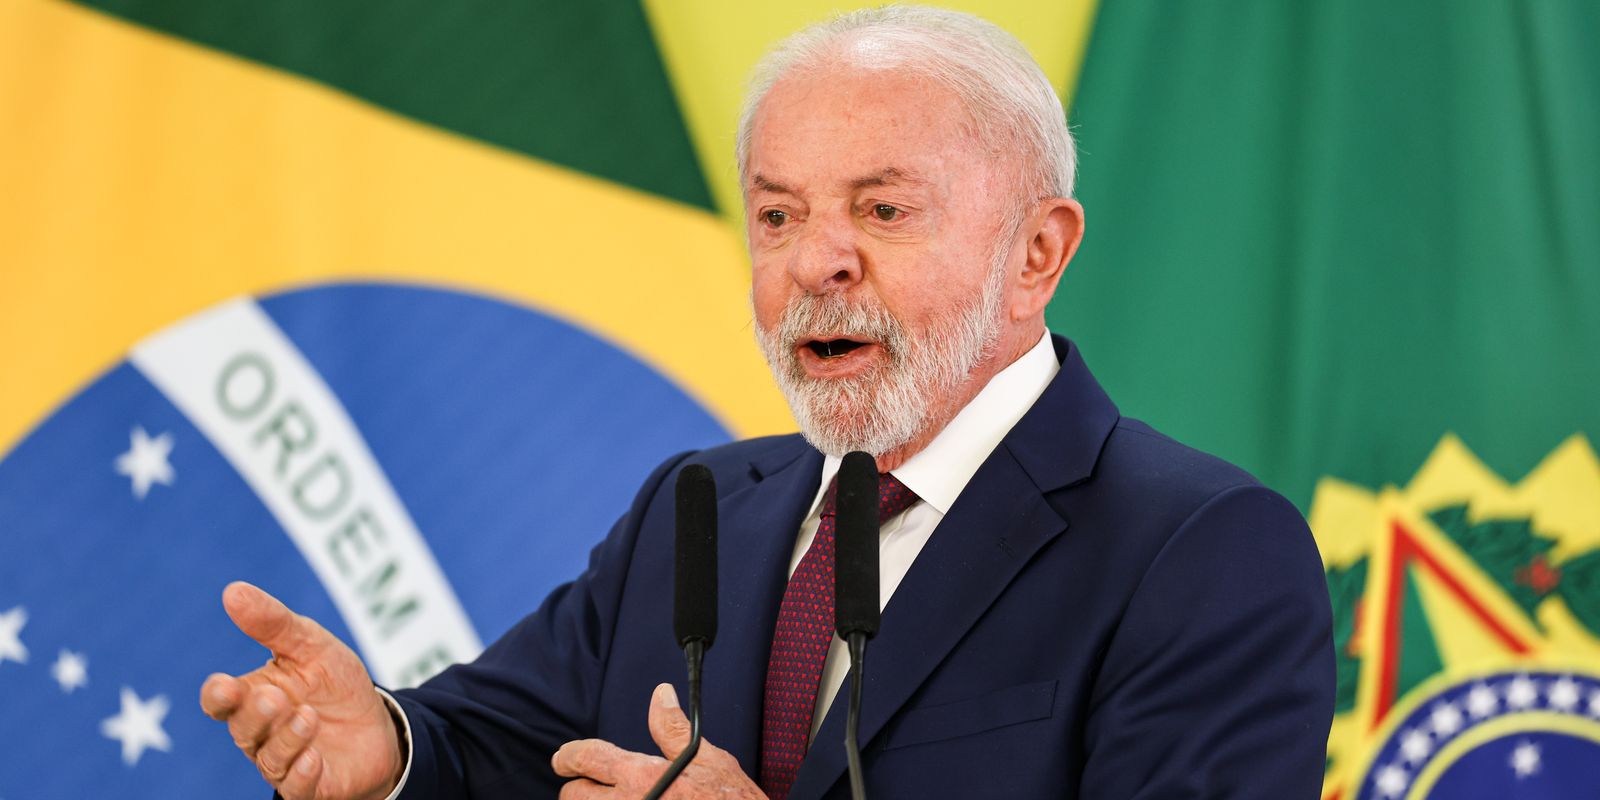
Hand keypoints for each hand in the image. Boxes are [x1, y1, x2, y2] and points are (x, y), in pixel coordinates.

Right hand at [200, 581, 404, 799]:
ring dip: (287, 738)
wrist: (381, 726)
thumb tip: (233, 591)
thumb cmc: (336, 685)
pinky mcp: (311, 787)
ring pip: (269, 758)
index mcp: (253, 696)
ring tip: (308, 716)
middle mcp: (261, 734)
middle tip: (275, 698)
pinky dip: (302, 774)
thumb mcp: (312, 646)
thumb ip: (274, 623)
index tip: (226, 685)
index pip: (220, 701)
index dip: (219, 696)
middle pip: (242, 729)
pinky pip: (296, 788)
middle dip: (256, 714)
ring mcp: (284, 763)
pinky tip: (314, 758)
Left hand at [553, 683, 763, 798]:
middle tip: (584, 783)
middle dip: (575, 786)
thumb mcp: (707, 758)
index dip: (568, 755)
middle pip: (573, 796)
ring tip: (604, 799)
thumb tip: (660, 695)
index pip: (587, 758)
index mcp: (641, 776)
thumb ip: (673, 727)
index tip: (563, 758)